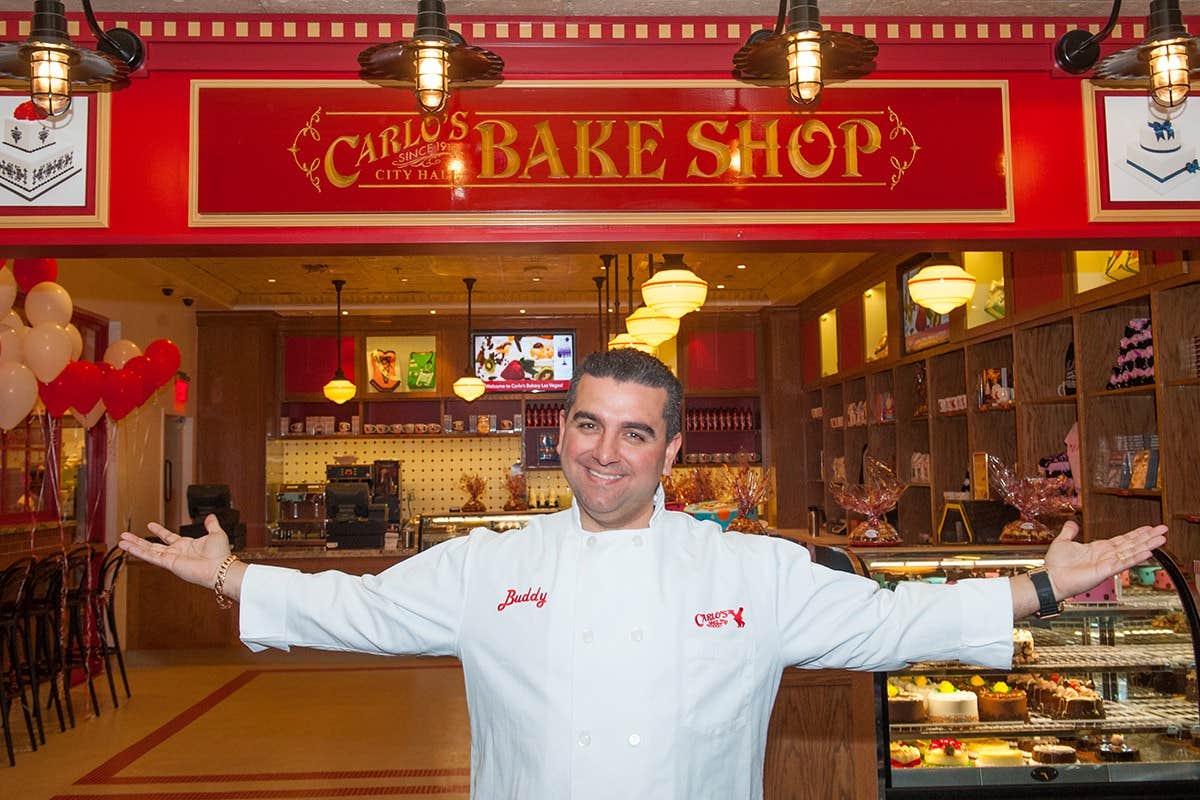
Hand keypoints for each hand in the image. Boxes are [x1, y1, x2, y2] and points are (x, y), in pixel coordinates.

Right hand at [118, 514, 230, 588]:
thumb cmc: (220, 555)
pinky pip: (151, 556)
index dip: (159, 531)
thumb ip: (212, 525)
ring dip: (134, 546)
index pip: (169, 537)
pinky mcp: (169, 564)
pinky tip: (128, 548)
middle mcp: (176, 552)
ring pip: (148, 551)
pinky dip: (139, 552)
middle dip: (139, 541)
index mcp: (186, 545)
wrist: (220, 567)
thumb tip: (211, 516)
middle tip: (125, 536)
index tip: (150, 525)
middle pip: (153, 545)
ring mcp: (171, 558)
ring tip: (121, 541)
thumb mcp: (216, 534)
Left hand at [1043, 520, 1167, 599]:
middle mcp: (1106, 556)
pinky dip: (1135, 557)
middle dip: (1148, 537)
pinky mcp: (1105, 571)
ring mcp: (1107, 563)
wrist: (1050, 578)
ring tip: (1162, 539)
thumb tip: (1072, 523)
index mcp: (1099, 549)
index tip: (1149, 527)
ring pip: (1131, 552)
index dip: (1136, 533)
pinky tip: (1148, 552)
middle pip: (1132, 544)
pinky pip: (1123, 563)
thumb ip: (1070, 532)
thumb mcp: (1063, 542)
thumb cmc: (1055, 565)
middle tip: (1163, 530)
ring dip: (1147, 545)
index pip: (1123, 539)